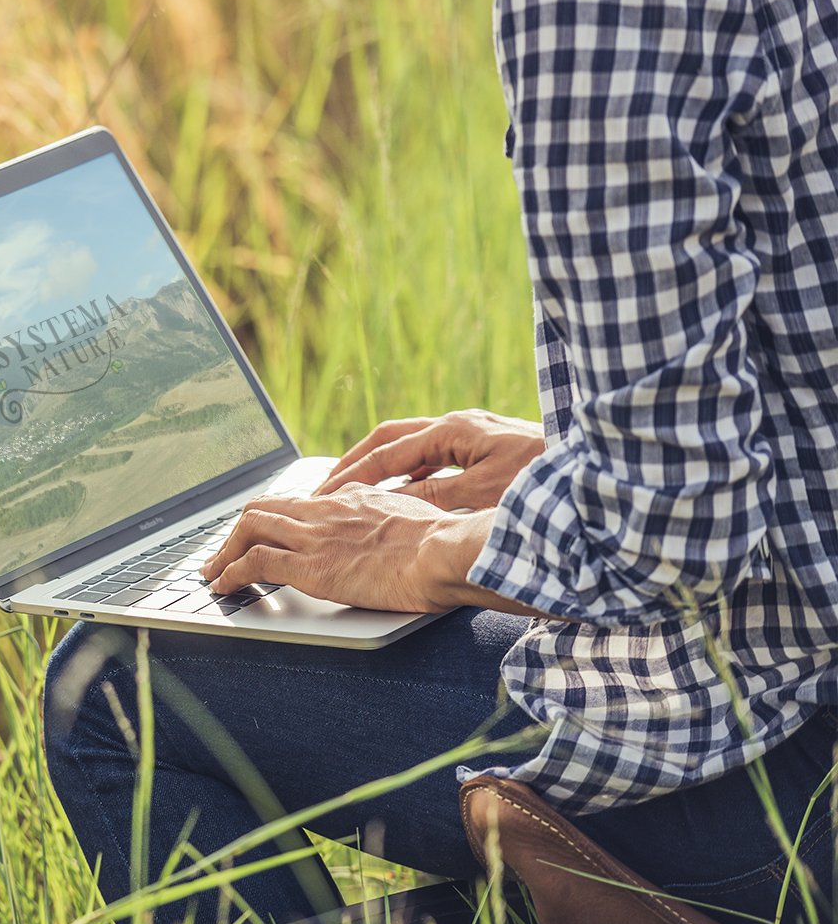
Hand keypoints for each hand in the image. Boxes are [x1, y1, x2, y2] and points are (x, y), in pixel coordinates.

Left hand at [201, 486, 490, 611]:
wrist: (446, 552)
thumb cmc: (443, 543)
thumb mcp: (412, 517)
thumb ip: (387, 518)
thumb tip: (388, 529)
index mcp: (348, 498)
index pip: (295, 503)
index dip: (272, 519)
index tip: (262, 533)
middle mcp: (323, 512)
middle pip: (262, 510)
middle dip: (236, 532)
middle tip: (223, 553)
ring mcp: (313, 538)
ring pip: (248, 531)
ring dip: (223, 554)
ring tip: (212, 573)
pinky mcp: (310, 567)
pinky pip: (254, 564)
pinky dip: (231, 574)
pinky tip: (224, 587)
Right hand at [314, 410, 545, 510]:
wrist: (599, 470)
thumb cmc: (547, 484)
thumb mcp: (484, 494)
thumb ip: (433, 495)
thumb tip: (390, 500)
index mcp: (454, 430)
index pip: (387, 451)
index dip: (351, 475)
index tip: (324, 495)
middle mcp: (460, 424)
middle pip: (391, 437)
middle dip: (355, 461)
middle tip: (325, 486)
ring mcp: (473, 432)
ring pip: (412, 445)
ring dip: (381, 465)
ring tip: (355, 489)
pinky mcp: (487, 446)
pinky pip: (434, 455)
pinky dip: (409, 471)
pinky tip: (404, 491)